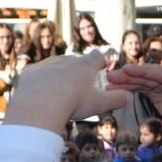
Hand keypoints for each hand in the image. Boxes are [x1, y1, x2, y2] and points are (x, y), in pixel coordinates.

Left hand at [4, 51, 130, 133]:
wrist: (40, 103)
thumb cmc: (73, 102)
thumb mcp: (99, 104)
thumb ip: (115, 100)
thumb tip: (130, 97)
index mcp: (85, 66)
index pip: (97, 57)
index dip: (101, 60)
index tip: (103, 64)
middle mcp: (66, 60)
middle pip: (75, 60)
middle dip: (78, 68)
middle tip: (80, 80)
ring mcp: (47, 64)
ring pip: (55, 65)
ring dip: (59, 73)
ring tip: (60, 88)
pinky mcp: (31, 72)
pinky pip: (37, 73)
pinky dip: (41, 80)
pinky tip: (41, 90)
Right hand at [107, 63, 161, 145]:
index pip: (160, 73)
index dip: (142, 71)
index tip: (126, 69)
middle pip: (148, 75)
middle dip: (129, 75)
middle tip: (110, 75)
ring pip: (142, 81)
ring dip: (126, 81)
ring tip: (108, 83)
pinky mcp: (159, 93)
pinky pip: (142, 88)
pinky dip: (130, 88)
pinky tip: (116, 90)